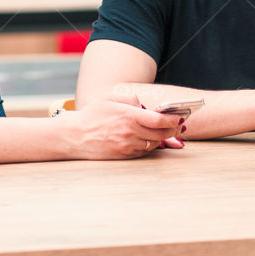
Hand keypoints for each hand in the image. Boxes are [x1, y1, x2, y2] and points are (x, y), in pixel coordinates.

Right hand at [60, 100, 184, 159]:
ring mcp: (127, 146)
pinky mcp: (124, 155)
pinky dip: (150, 145)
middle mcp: (130, 132)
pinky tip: (150, 139)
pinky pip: (143, 151)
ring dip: (162, 138)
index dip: (172, 119)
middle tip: (178, 125)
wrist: (75, 136)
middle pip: (161, 134)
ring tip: (166, 132)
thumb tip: (144, 105)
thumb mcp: (109, 99)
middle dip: (172, 129)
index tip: (180, 116)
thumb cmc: (91, 115)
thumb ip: (130, 100)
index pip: (158, 120)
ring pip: (154, 144)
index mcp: (128, 116)